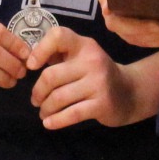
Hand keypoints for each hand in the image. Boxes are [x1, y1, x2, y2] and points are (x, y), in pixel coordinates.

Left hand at [29, 28, 144, 129]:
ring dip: (45, 108)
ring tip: (43, 112)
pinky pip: (71, 114)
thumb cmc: (96, 74)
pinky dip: (56, 121)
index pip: (58, 36)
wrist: (129, 92)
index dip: (40, 50)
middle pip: (51, 75)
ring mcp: (98, 83)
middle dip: (38, 91)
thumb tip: (29, 61)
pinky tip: (48, 123)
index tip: (31, 66)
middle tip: (35, 100)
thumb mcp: (82, 57)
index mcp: (84, 45)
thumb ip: (59, 56)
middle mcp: (92, 61)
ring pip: (58, 97)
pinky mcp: (102, 104)